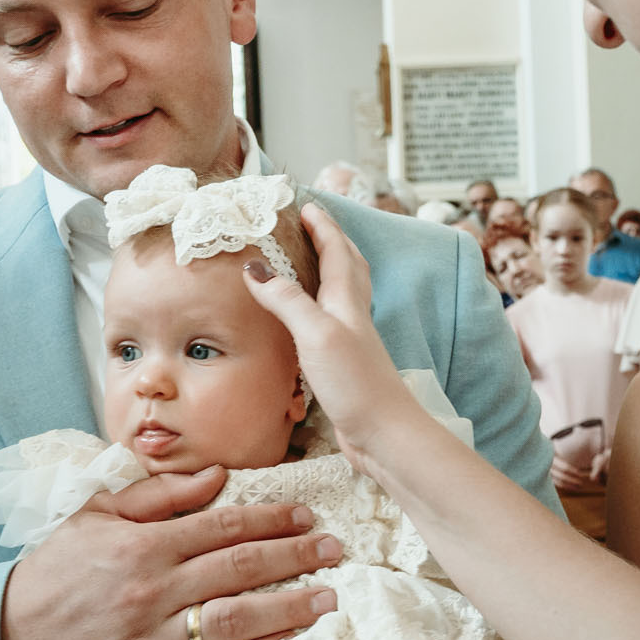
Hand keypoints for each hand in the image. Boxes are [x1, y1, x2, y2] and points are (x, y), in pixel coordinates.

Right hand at [0, 464, 343, 639]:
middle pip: (240, 570)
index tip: (307, 517)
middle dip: (295, 558)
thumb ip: (158, 497)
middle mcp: (153, 592)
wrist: (7, 638)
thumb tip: (216, 476)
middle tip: (336, 550)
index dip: (271, 520)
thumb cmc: (55, 571)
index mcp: (142, 546)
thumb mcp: (96, 516)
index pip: (222, 527)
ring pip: (235, 622)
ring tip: (327, 599)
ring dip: (288, 609)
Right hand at [241, 204, 431, 468]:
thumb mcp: (316, 334)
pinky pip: (331, 323)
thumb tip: (254, 267)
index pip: (336, 251)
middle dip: (332, 241)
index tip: (305, 205)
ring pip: (342, 294)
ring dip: (330, 271)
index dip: (322, 226)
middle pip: (348, 267)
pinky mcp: (344, 365)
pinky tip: (308, 320)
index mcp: (347, 302)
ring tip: (311, 262)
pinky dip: (319, 308)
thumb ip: (287, 300)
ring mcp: (350, 341)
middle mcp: (352, 316)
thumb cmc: (356, 383)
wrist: (384, 434)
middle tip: (313, 225)